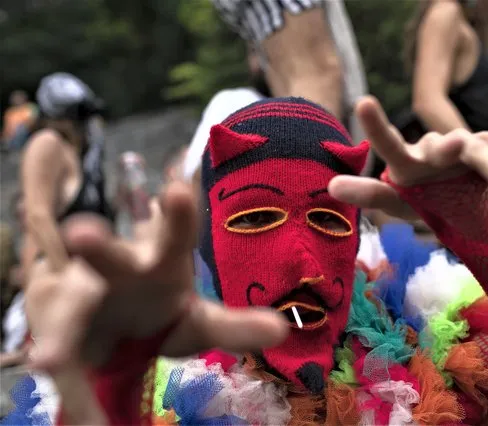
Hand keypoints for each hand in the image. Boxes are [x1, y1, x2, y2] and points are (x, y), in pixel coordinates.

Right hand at [26, 181, 287, 370]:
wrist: (115, 330)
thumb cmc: (162, 314)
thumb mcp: (201, 324)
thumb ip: (237, 328)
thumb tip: (283, 330)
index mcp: (162, 263)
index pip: (173, 235)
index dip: (176, 213)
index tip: (178, 186)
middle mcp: (122, 270)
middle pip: (110, 256)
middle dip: (100, 245)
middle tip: (84, 232)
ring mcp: (88, 296)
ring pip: (75, 296)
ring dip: (64, 306)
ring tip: (58, 313)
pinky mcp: (67, 325)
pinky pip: (60, 339)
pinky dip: (57, 350)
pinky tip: (48, 361)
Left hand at [328, 96, 487, 224]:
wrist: (459, 205)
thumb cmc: (421, 199)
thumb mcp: (396, 201)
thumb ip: (369, 194)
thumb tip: (330, 185)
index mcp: (409, 161)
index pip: (389, 143)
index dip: (376, 125)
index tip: (363, 102)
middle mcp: (438, 151)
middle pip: (443, 145)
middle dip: (451, 145)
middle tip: (457, 142)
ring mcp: (469, 153)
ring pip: (482, 157)